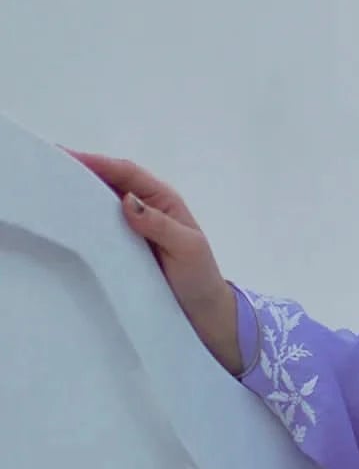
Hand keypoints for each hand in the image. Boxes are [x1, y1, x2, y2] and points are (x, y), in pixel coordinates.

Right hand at [58, 147, 242, 372]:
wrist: (201, 313)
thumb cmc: (199, 276)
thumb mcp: (187, 248)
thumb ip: (160, 225)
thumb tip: (128, 200)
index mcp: (163, 200)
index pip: (127, 174)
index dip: (98, 163)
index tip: (67, 155)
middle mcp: (145, 209)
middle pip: (109, 184)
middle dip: (81, 173)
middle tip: (47, 167)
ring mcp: (131, 229)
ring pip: (102, 206)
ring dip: (78, 198)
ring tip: (47, 192)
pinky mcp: (122, 250)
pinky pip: (100, 231)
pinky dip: (83, 225)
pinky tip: (64, 225)